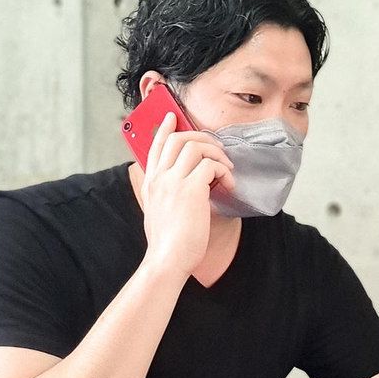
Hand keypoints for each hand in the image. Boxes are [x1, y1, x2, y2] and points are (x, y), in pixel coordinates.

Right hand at [139, 112, 235, 276]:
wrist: (167, 260)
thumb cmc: (168, 243)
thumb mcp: (157, 212)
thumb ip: (164, 194)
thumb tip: (183, 184)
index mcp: (151, 182)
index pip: (156, 146)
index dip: (166, 128)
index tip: (174, 117)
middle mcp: (160, 178)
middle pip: (178, 139)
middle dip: (202, 138)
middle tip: (217, 150)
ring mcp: (174, 182)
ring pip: (197, 147)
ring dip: (217, 154)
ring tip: (226, 170)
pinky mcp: (191, 189)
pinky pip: (211, 165)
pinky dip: (224, 171)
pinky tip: (227, 184)